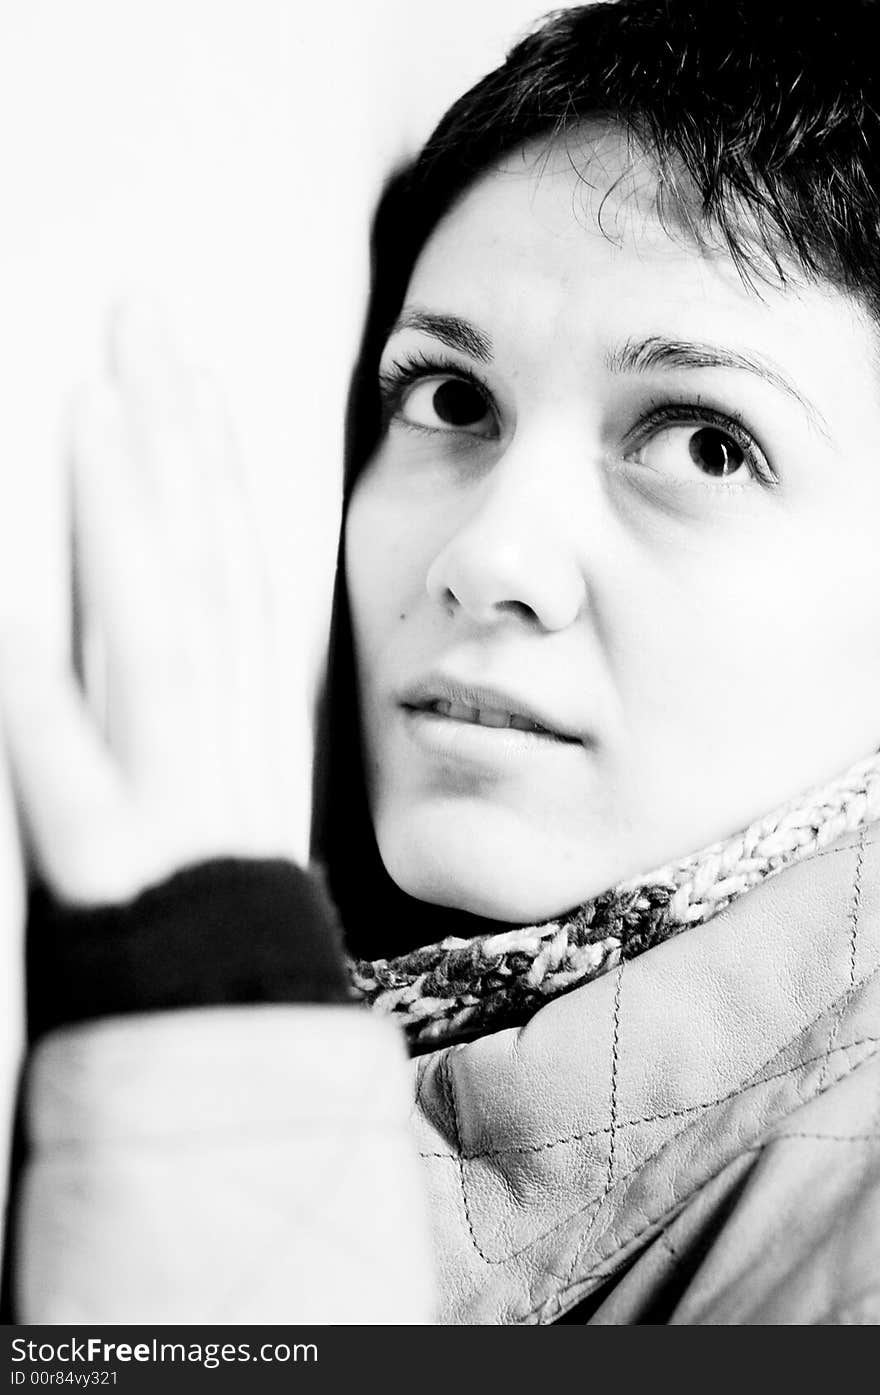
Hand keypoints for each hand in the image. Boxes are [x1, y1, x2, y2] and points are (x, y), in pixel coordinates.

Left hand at [0, 304, 310, 906]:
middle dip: (178, 441)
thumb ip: (212, 692)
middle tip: (142, 321)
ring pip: (160, 634)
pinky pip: (61, 757)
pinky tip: (7, 599)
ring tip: (100, 402)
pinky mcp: (96, 858)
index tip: (185, 368)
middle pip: (208, 569)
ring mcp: (163, 793)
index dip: (214, 463)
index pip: (242, 567)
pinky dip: (38, 675)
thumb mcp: (235, 784)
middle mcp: (219, 739)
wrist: (216, 1041)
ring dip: (131, 516)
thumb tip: (183, 589)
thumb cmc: (218, 910)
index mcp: (253, 721)